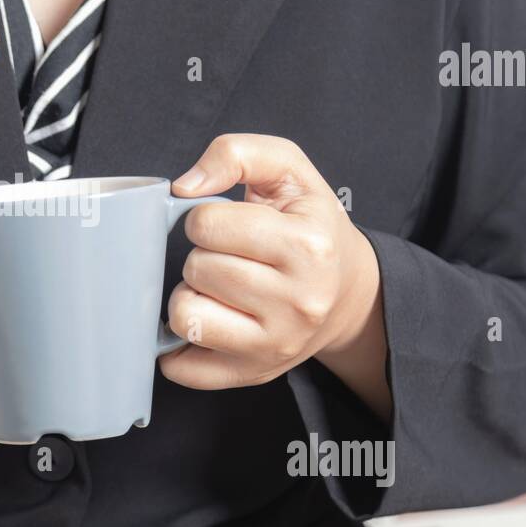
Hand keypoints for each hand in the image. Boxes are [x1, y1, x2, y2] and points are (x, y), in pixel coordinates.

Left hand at [159, 134, 389, 415]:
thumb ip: (235, 153)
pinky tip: (201, 324)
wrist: (348, 289)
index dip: (204, 218)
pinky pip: (185, 370)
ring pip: (185, 317)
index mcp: (307, 244)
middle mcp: (299, 301)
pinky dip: (177, 348)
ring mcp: (278, 344)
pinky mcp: (255, 373)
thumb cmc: (309, 223)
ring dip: (189, 297)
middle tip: (228, 257)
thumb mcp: (288, 169)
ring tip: (215, 288)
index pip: (206, 224)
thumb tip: (183, 187)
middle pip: (196, 270)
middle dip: (200, 256)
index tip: (225, 224)